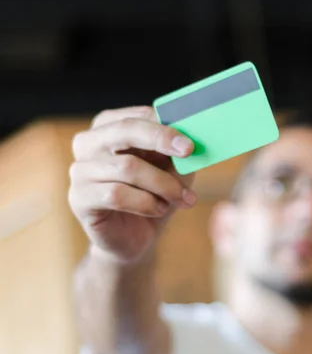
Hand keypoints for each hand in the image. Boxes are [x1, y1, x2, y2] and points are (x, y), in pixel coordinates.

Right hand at [68, 106, 196, 263]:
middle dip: (161, 139)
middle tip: (188, 152)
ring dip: (163, 184)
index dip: (166, 125)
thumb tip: (191, 142)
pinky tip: (158, 209)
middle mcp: (89, 143)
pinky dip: (146, 202)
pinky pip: (116, 194)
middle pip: (126, 130)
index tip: (190, 142)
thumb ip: (178, 154)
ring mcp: (80, 170)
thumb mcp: (172, 170)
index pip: (138, 115)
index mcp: (110, 127)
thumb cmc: (153, 195)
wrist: (133, 237)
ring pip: (128, 167)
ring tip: (182, 198)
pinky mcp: (79, 198)